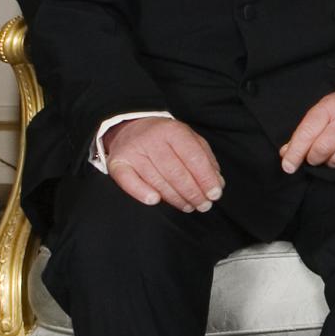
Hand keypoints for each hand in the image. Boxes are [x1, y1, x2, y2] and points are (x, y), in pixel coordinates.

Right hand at [102, 116, 223, 211]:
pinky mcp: (117, 163)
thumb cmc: (165, 139)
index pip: (193, 157)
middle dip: (193, 192)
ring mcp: (133, 151)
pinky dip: (141, 192)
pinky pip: (128, 181)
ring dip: (175, 198)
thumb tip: (217, 183)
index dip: (206, 178)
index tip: (215, 194)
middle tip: (204, 206)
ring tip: (189, 206)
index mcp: (173, 130)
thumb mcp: (188, 140)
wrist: (130, 129)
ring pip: (157, 180)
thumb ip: (205, 160)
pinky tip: (155, 201)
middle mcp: (152, 139)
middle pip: (176, 172)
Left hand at [280, 85, 334, 172]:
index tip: (288, 166)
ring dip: (332, 162)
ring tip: (334, 152)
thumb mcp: (325, 110)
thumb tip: (286, 154)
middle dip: (314, 158)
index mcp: (330, 106)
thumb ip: (306, 131)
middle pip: (322, 149)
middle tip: (315, 157)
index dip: (295, 152)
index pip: (307, 132)